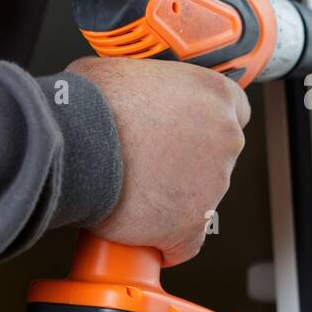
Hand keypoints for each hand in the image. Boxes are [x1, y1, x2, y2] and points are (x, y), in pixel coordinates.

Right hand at [67, 55, 250, 267]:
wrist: (76, 142)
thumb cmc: (95, 103)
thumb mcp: (126, 69)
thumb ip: (149, 84)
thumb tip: (133, 92)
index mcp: (215, 94)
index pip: (235, 110)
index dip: (205, 123)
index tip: (187, 131)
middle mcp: (225, 138)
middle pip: (217, 155)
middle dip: (188, 161)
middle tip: (150, 160)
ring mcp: (213, 185)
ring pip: (200, 198)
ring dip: (174, 197)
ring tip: (133, 190)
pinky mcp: (191, 225)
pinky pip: (185, 242)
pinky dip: (165, 240)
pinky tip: (143, 231)